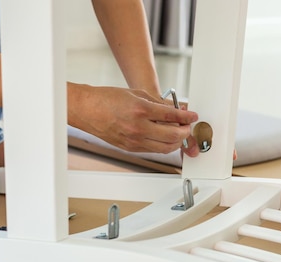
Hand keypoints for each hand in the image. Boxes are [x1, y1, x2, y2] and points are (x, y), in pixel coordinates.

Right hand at [67, 84, 197, 153]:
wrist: (87, 110)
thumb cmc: (108, 99)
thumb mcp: (137, 94)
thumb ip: (159, 103)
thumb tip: (176, 109)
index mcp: (140, 110)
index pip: (172, 116)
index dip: (187, 116)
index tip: (193, 116)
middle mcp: (138, 128)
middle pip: (173, 135)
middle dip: (185, 131)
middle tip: (188, 126)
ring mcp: (134, 140)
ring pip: (165, 147)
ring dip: (177, 141)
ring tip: (179, 132)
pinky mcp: (131, 148)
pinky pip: (154, 150)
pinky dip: (164, 145)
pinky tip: (166, 137)